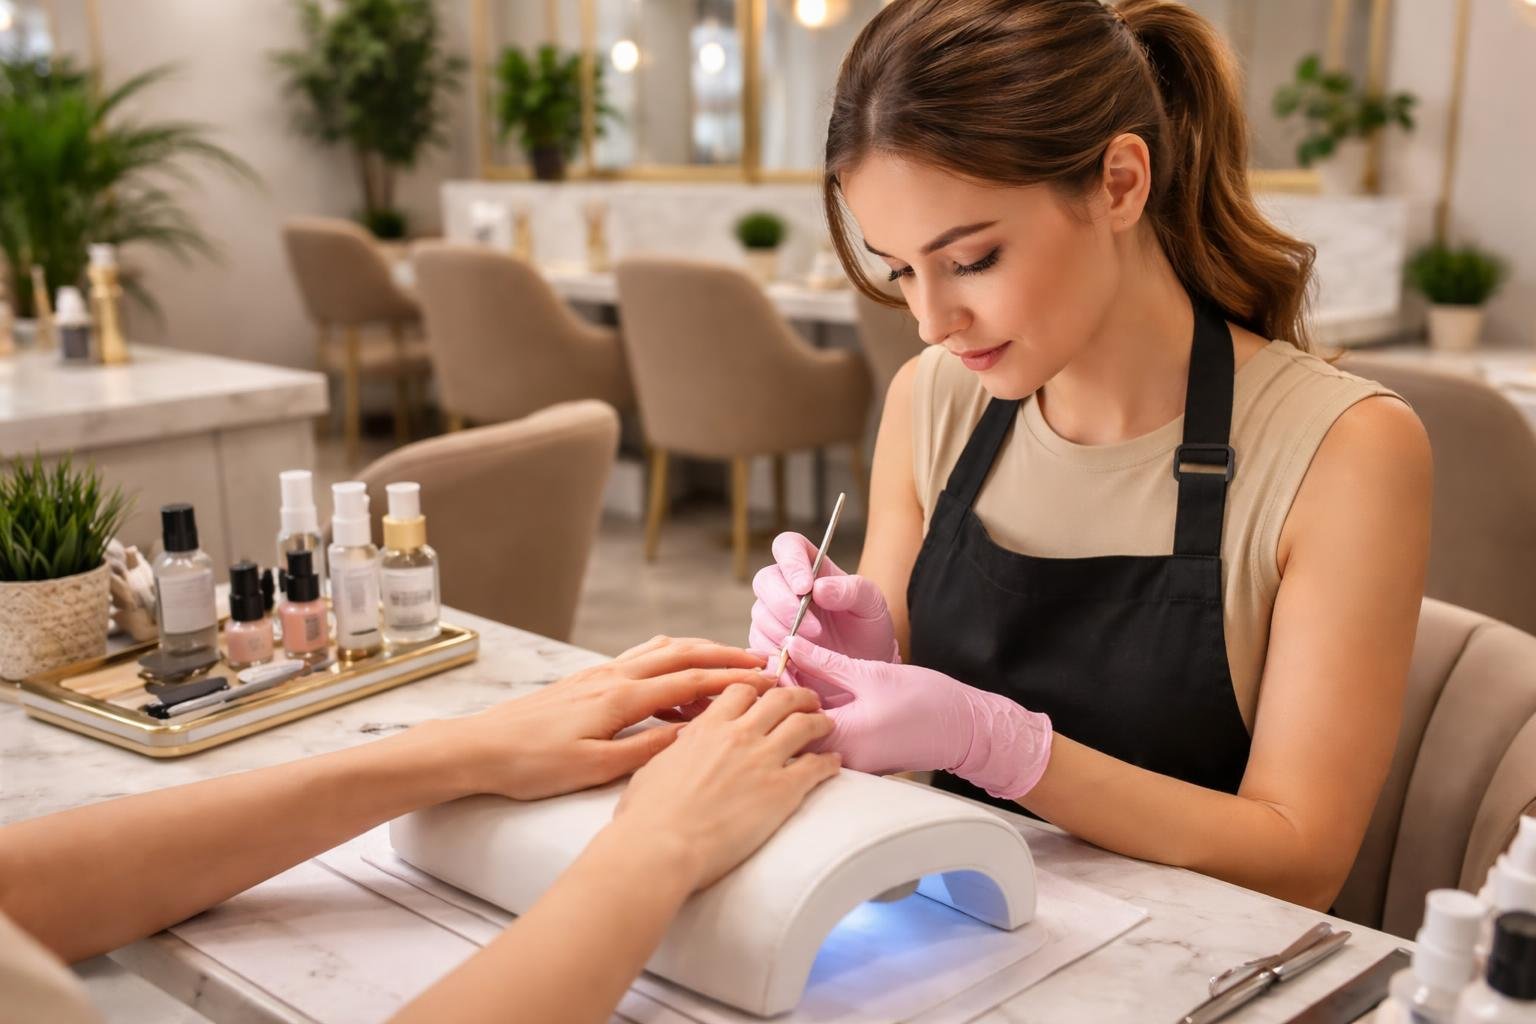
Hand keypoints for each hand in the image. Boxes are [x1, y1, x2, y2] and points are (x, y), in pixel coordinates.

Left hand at [444, 636, 776, 800]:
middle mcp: (613, 676)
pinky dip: (669, 663)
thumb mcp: (594, 767)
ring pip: (660, 651)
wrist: (481, 748)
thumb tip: (692, 737)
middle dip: (725, 655)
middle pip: (681, 653)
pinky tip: (675, 683)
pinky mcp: (586, 681)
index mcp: (621, 697)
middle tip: (762, 661)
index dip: (733, 678)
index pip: (690, 680)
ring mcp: (598, 674)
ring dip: (698, 653)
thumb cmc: (533, 764)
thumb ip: (646, 750)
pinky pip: (639, 662)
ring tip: (728, 663)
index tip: (768, 677)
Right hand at [611, 683, 840, 890]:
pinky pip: (816, 767)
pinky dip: (829, 762)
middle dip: (797, 696)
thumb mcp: (654, 767)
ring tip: (827, 723)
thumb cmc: (647, 816)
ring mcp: (763, 760)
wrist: (662, 845)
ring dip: (820, 720)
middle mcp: (739, 735)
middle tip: (807, 700)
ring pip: (804, 724)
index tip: (765, 694)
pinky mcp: (782, 791)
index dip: (757, 690)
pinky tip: (834, 764)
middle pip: (779, 699)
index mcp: (707, 728)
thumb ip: (675, 751)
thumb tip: (680, 749)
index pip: (741, 692)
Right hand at [748, 532, 898, 667]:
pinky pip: (758, 643)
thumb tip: (819, 588)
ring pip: (760, 613)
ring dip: (783, 630)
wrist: (863, 670)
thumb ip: (851, 590)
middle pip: (765, 580)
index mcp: (812, 567)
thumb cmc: (868, 629)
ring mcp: (773, 614)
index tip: (804, 586)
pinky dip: (776, 653)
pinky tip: (798, 662)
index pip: (787, 546)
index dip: (790, 561)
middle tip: (814, 628)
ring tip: (813, 646)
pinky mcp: (767, 642)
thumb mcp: (872, 605)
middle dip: (784, 604)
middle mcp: (787, 587)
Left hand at [782, 636, 1052, 799]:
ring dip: (798, 713)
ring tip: (797, 680)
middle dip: (782, 702)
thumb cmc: (926, 701)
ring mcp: (851, 768)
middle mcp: (842, 761)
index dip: (775, 685)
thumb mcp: (870, 673)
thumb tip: (790, 643)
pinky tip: (819, 699)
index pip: (787, 716)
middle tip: (779, 667)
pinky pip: (825, 746)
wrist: (965, 730)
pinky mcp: (859, 766)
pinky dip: (817, 724)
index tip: (772, 658)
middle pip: (791, 733)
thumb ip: (825, 662)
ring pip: (807, 740)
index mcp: (842, 738)